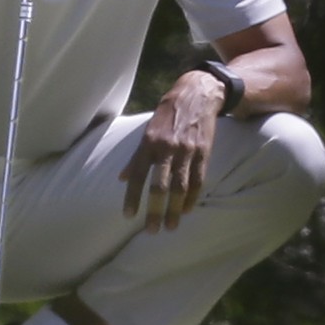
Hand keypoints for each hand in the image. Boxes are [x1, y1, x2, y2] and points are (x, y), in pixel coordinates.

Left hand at [119, 71, 224, 231]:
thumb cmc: (167, 114)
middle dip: (155, 210)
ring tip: (170, 227)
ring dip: (174, 210)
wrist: (197, 95)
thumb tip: (121, 178)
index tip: (128, 215)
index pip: (138, 175)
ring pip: (180, 187)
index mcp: (149, 143)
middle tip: (151, 230)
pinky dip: (192, 198)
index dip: (132, 196)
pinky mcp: (203, 153)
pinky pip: (197, 180)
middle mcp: (167, 149)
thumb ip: (136, 156)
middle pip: (160, 186)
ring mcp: (187, 152)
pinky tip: (186, 210)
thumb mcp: (148, 130)